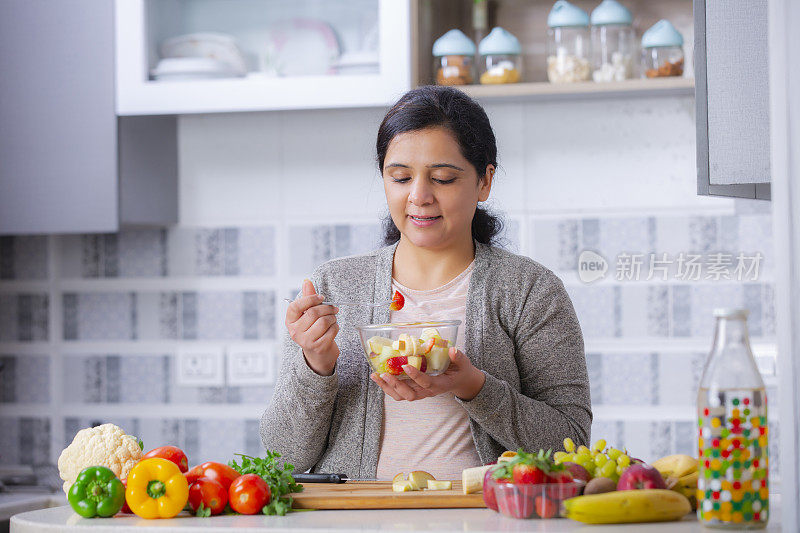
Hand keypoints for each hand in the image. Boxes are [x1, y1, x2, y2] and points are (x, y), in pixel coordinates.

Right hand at [285, 279, 339, 375]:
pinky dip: (336, 327)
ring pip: (324, 321)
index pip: (296, 306)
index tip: (321, 297)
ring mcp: (306, 341)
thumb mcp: (307, 313)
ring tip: (333, 319)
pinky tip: (333, 328)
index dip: (310, 299)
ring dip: (333, 318)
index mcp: (290, 321)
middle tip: (333, 308)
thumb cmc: (312, 329)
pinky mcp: (319, 347)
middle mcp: (295, 332)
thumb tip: (307, 281)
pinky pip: (332, 330)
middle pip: (313, 312)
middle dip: (327, 308)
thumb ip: (307, 297)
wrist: (318, 353)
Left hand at [370, 347, 485, 401]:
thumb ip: (458, 357)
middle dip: (395, 385)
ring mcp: (420, 393)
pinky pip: (399, 393)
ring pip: (401, 396)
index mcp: (440, 385)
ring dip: (387, 387)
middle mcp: (428, 392)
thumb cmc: (460, 371)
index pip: (426, 383)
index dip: (415, 376)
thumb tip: (452, 350)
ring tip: (375, 376)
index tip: (405, 366)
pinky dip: (387, 386)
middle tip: (384, 373)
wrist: (460, 382)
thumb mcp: (463, 364)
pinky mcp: (414, 390)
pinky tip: (379, 377)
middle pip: (409, 394)